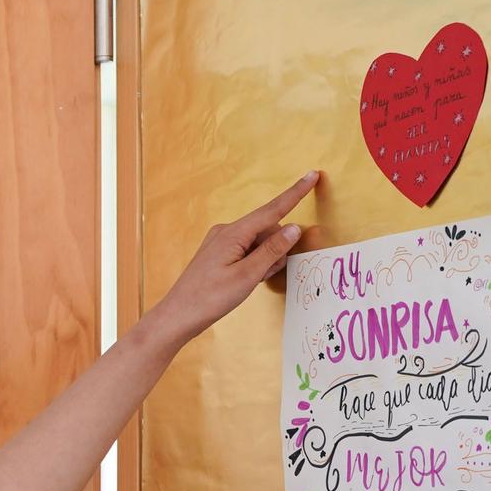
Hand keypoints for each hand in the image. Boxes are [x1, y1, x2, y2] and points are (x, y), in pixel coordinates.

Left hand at [145, 171, 318, 346]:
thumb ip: (273, 251)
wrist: (178, 315)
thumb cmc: (209, 298)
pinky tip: (243, 280)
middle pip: (267, 231)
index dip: (295, 193)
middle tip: (263, 276)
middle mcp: (226, 231)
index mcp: (233, 233)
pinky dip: (253, 264)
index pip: (272, 209)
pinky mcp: (218, 253)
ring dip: (264, 260)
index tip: (312, 175)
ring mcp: (220, 241)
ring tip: (248, 281)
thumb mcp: (247, 275)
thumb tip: (293, 228)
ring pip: (258, 243)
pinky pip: (246, 250)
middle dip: (276, 250)